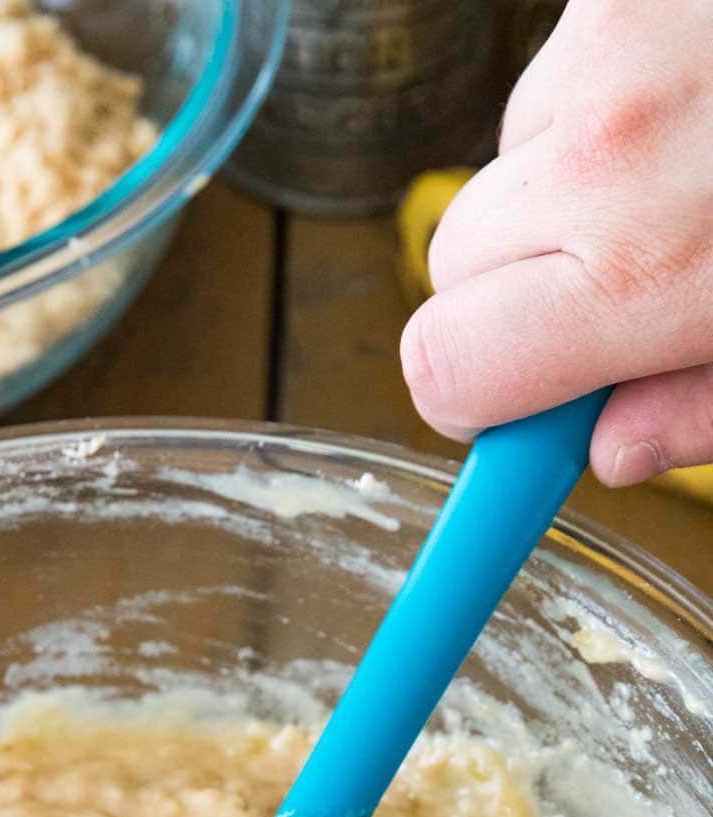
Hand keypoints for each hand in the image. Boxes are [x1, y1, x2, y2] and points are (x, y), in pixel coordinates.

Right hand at [401, 0, 712, 485]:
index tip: (487, 419)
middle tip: (619, 293)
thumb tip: (613, 449)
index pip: (443, 369)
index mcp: (643, 276)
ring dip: (567, 186)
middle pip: (455, 268)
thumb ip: (698, 410)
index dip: (468, 400)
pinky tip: (685, 100)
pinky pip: (558, 75)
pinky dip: (605, 100)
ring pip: (506, 166)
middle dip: (517, 292)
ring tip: (680, 171)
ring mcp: (601, 51)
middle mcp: (603, 154)